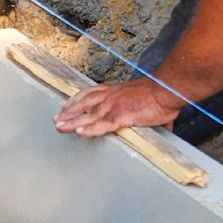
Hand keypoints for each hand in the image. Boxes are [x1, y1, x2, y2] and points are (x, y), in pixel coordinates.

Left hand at [53, 77, 183, 136]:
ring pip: (87, 114)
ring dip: (71, 121)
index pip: (91, 93)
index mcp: (116, 91)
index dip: (77, 99)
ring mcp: (113, 106)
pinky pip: (100, 125)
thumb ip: (153, 116)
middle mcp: (110, 96)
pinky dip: (88, 129)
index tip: (68, 104)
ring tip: (59, 127)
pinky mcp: (120, 116)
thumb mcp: (151, 102)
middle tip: (56, 118)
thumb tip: (166, 128)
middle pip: (83, 103)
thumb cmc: (162, 94)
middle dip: (68, 111)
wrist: (167, 90)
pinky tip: (79, 133)